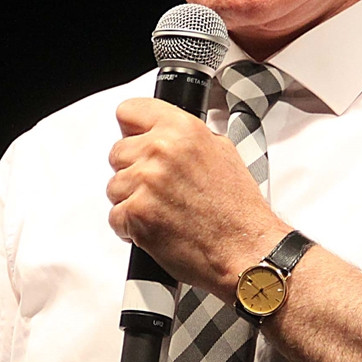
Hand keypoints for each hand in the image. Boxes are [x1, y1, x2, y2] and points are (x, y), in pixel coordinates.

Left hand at [106, 98, 287, 297]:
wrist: (247, 250)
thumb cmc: (238, 209)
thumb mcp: (222, 151)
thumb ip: (186, 137)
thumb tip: (162, 131)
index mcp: (182, 129)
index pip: (129, 110)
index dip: (132, 130)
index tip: (137, 141)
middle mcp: (161, 150)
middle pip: (117, 151)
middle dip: (133, 170)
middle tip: (160, 188)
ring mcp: (146, 182)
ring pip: (114, 185)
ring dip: (132, 200)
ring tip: (163, 210)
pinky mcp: (136, 213)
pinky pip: (115, 216)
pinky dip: (130, 227)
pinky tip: (157, 227)